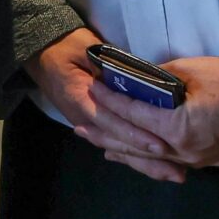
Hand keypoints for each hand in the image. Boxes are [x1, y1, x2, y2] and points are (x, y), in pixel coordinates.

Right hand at [22, 28, 187, 182]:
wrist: (42, 51)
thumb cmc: (64, 45)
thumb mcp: (86, 49)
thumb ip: (109, 66)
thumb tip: (138, 78)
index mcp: (80, 99)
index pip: (111, 122)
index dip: (136, 134)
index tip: (160, 146)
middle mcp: (83, 118)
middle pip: (118, 143)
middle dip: (148, 159)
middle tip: (177, 172)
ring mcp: (87, 122)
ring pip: (118, 148)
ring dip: (146, 163)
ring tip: (172, 174)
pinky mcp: (93, 122)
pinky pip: (116, 142)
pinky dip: (135, 155)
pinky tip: (154, 165)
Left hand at [93, 54, 218, 171]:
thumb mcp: (190, 71)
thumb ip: (158, 78)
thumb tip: (135, 78)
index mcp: (178, 128)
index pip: (133, 114)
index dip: (110, 100)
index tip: (92, 87)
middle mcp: (183, 151)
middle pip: (134, 143)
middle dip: (104, 133)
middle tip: (79, 127)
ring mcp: (193, 160)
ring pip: (146, 157)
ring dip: (119, 148)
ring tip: (94, 142)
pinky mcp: (202, 160)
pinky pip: (163, 161)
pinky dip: (142, 156)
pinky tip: (126, 155)